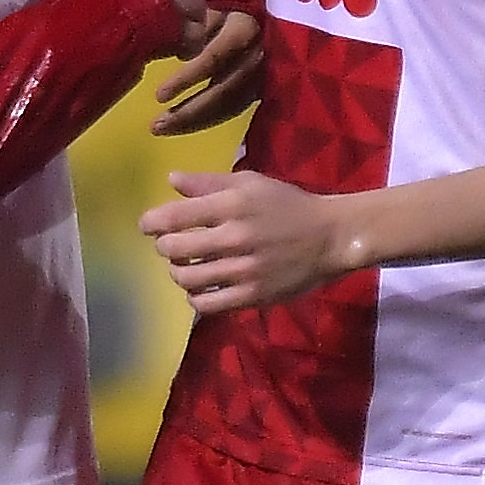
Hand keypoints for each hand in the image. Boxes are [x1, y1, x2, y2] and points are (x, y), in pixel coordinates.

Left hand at [145, 168, 357, 312]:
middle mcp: (235, 237)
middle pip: (173, 250)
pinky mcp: (253, 295)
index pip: (172, 217)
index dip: (151, 223)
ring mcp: (244, 270)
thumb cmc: (289, 206)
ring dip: (179, 273)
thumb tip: (171, 180)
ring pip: (186, 279)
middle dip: (165, 248)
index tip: (151, 226)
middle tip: (173, 247)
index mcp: (232, 205)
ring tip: (188, 267)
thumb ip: (209, 183)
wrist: (332, 237)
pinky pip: (207, 304)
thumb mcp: (252, 184)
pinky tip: (202, 289)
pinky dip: (196, 297)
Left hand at [152, 4, 263, 137]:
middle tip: (157, 126)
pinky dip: (211, 117)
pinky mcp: (264, 85)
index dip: (187, 78)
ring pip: (233, 105)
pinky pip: (236, 106)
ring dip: (197, 121)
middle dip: (190, 112)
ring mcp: (265, 73)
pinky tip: (187, 123)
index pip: (214, 58)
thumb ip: (193, 23)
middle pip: (225, 91)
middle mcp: (258, 55)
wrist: (268, 3)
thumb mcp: (211, 2)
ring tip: (164, 128)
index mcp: (244, 30)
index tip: (158, 95)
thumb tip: (169, 46)